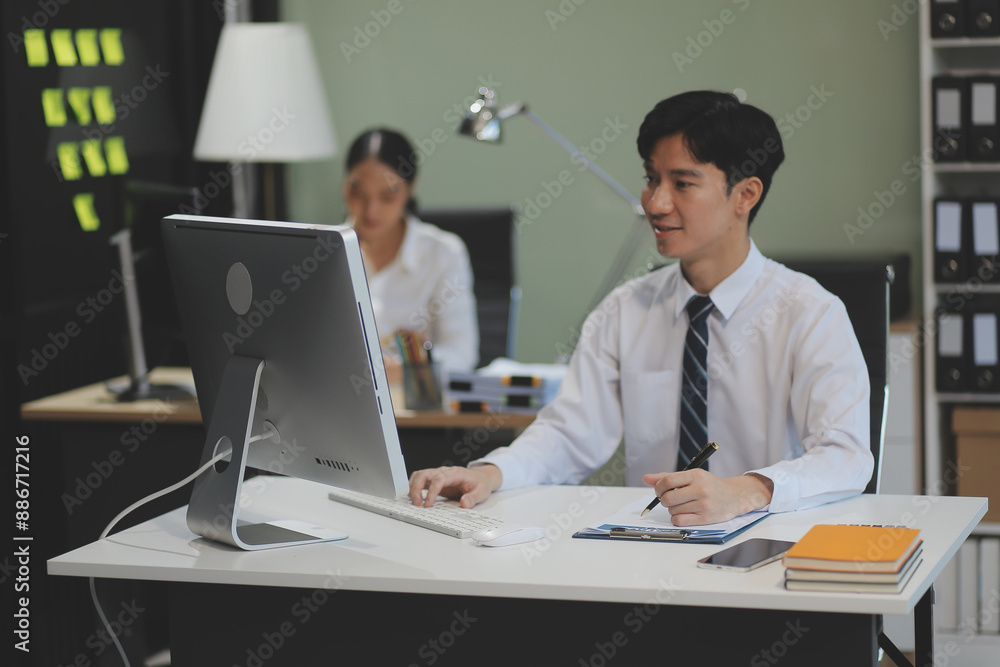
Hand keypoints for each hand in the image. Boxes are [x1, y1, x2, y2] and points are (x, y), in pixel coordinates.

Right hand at [408, 464, 502, 508]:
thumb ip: (473, 498)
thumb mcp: (481, 492)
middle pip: (425, 474)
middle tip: (416, 503)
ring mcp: (439, 474)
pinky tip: (415, 497)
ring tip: (414, 502)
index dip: (432, 491)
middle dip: (417, 488)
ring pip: (420, 475)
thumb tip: (464, 503)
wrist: (481, 477)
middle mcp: (445, 471)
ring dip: (413, 487)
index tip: (428, 504)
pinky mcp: (435, 479)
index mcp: (456, 473)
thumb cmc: (480, 484)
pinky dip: (414, 486)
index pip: (439, 479)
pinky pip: (421, 479)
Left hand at [641, 470, 772, 525]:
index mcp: (695, 475)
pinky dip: (677, 519)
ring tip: (682, 506)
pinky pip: (679, 521)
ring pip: (672, 510)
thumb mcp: (692, 476)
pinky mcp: (706, 518)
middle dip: (664, 500)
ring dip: (672, 510)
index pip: (667, 481)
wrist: (734, 496)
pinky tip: (684, 514)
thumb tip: (646, 478)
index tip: (660, 490)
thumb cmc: (709, 485)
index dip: (658, 488)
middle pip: (668, 498)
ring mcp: (704, 504)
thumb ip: (668, 477)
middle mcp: (700, 489)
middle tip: (670, 499)